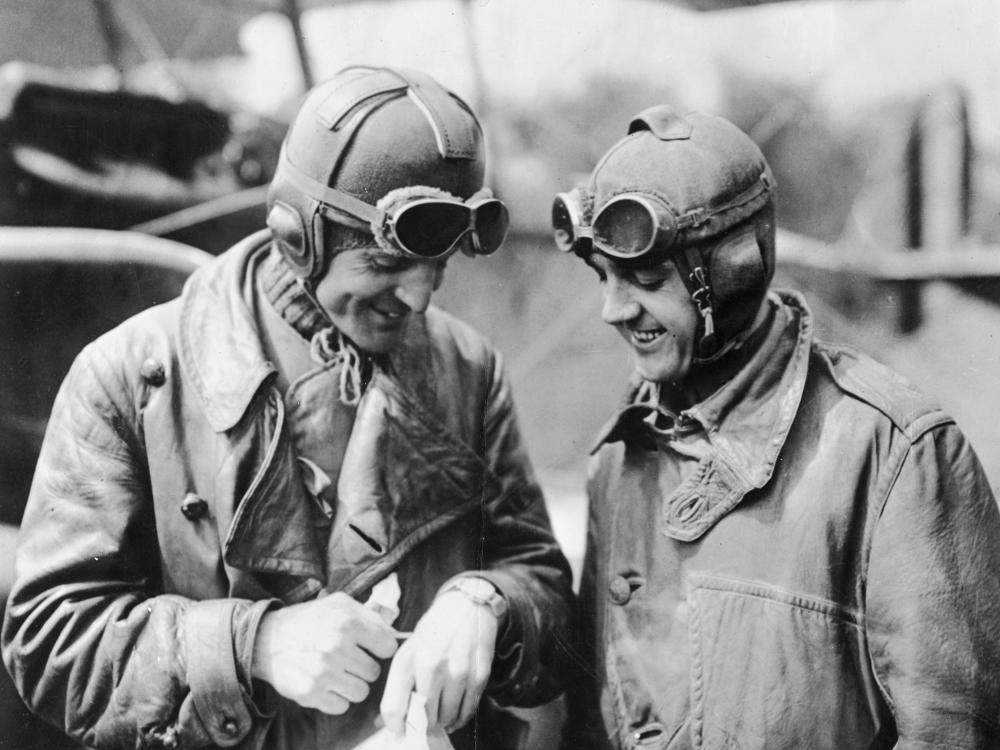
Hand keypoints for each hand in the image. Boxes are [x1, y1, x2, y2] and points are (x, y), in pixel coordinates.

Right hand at [251, 591, 397, 713]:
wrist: (266, 639)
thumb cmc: (310, 620)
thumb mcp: (339, 603)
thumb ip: (370, 614)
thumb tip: (395, 630)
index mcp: (348, 621)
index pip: (388, 646)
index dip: (380, 647)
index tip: (369, 646)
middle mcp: (336, 646)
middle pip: (374, 672)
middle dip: (363, 666)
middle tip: (347, 658)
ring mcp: (323, 672)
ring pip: (361, 692)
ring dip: (352, 684)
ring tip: (337, 671)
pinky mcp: (310, 693)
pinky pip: (342, 706)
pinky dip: (336, 698)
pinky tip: (325, 683)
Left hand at [379, 589, 499, 734]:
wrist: (468, 606)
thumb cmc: (434, 631)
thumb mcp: (409, 650)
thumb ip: (398, 686)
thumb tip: (383, 723)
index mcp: (408, 659)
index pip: (393, 708)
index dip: (394, 725)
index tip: (401, 726)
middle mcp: (432, 667)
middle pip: (424, 719)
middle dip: (423, 724)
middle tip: (425, 719)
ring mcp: (458, 672)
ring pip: (447, 718)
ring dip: (443, 722)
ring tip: (441, 715)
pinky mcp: (479, 675)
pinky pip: (468, 711)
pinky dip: (460, 718)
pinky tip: (455, 712)